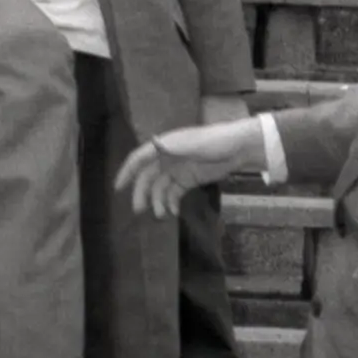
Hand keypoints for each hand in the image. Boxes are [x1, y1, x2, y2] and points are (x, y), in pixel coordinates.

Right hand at [114, 116, 269, 214]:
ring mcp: (177, 170)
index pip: (139, 159)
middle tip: (139, 210)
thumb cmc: (214, 141)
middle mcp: (166, 158)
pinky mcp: (188, 180)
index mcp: (163, 146)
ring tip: (160, 216)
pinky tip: (173, 212)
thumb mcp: (193, 144)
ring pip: (160, 188)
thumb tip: (153, 144)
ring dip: (157, 201)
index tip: (118, 188)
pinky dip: (171, 203)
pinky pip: (174, 193)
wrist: (239, 147)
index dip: (127, 172)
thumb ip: (173, 147)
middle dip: (142, 193)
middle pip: (148, 177)